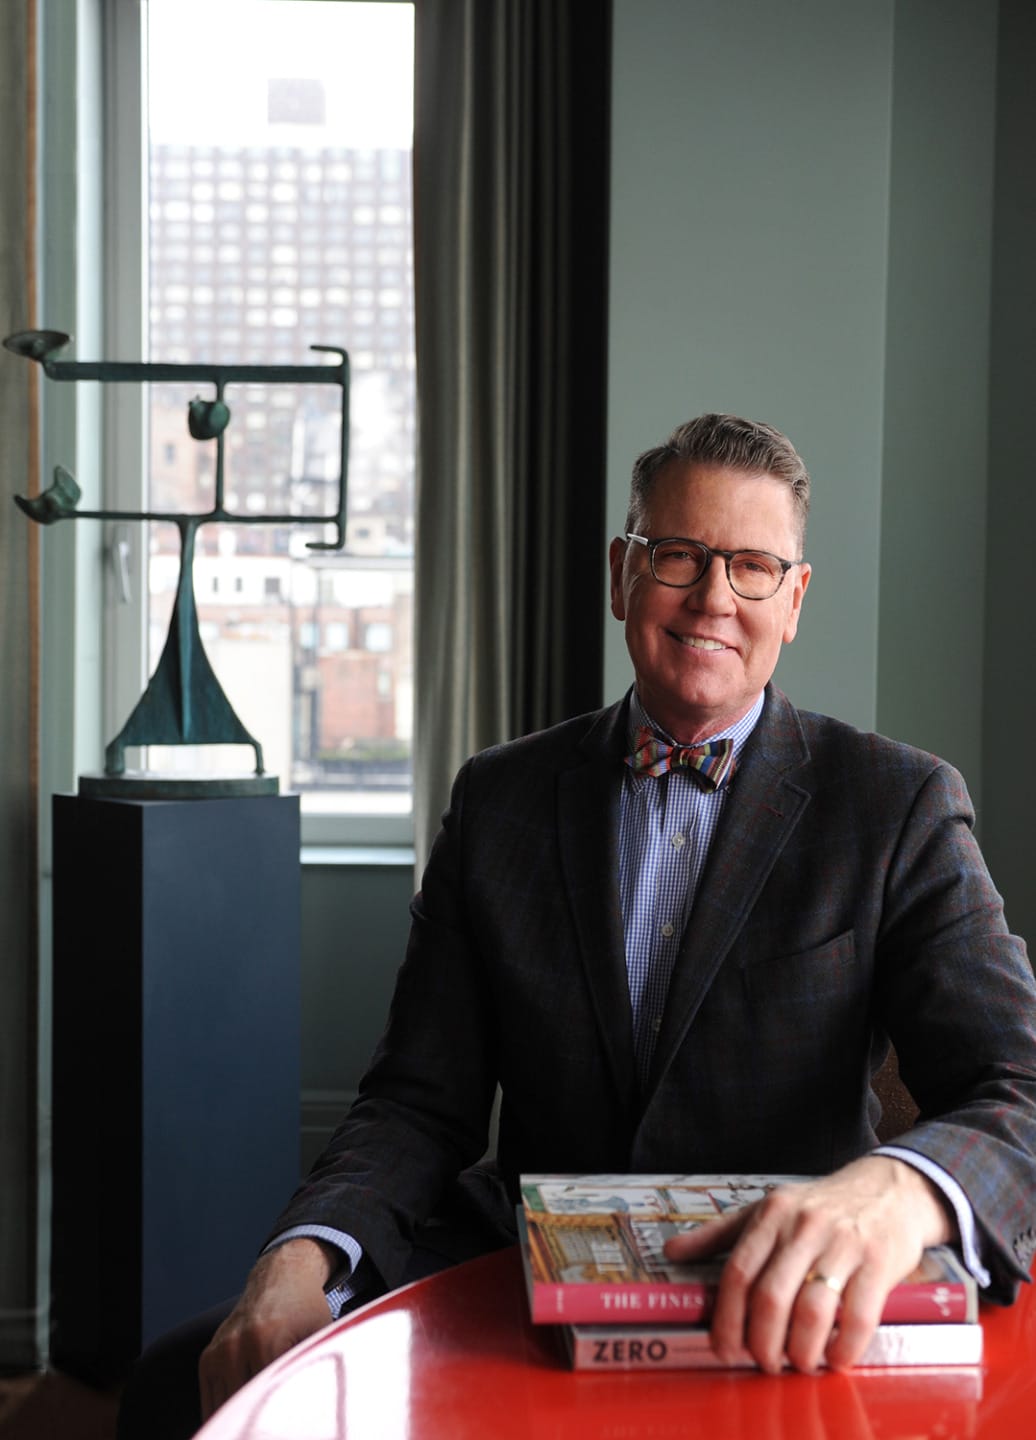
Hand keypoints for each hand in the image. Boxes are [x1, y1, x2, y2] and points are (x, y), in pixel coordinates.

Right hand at [198, 1238, 336, 1419]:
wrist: (282, 1277)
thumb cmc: (307, 1309)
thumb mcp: (321, 1333)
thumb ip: (317, 1367)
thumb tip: (319, 1408)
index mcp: (267, 1342)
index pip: (266, 1400)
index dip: (278, 1420)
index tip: (287, 1429)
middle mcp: (237, 1347)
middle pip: (243, 1409)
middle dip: (258, 1422)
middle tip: (272, 1433)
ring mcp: (218, 1353)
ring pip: (224, 1411)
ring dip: (240, 1422)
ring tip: (258, 1423)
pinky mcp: (208, 1359)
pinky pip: (211, 1402)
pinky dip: (225, 1416)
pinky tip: (243, 1420)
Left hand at [662, 1156, 954, 1373]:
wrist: (888, 1188)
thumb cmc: (820, 1206)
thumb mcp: (765, 1208)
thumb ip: (718, 1234)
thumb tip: (671, 1252)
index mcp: (771, 1215)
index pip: (738, 1273)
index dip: (727, 1318)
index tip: (725, 1349)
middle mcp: (804, 1226)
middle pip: (771, 1297)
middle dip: (762, 1342)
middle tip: (764, 1364)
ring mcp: (843, 1244)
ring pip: (812, 1310)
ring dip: (801, 1350)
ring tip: (799, 1364)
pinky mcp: (878, 1262)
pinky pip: (858, 1316)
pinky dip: (844, 1348)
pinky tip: (835, 1359)